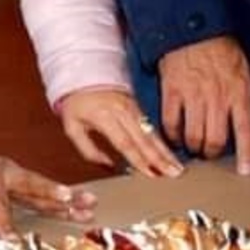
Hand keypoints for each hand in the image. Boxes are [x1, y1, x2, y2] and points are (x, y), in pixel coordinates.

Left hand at [0, 142, 97, 238]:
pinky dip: (60, 200)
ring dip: (67, 197)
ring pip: (42, 187)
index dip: (3, 221)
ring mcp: (13, 174)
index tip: (13, 241)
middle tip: (76, 201)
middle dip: (54, 195)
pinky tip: (79, 208)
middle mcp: (3, 170)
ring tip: (91, 205)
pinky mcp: (18, 182)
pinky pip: (41, 192)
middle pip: (31, 185)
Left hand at [57, 87, 182, 176]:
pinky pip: (152, 128)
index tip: (150, 173)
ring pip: (152, 134)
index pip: (125, 142)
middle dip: (160, 158)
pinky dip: (162, 142)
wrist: (83, 75)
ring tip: (177, 168)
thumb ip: (87, 149)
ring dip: (166, 152)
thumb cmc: (76, 103)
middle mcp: (122, 112)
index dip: (138, 159)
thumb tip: (108, 165)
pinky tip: (170, 154)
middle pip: (144, 139)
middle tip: (173, 174)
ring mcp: (132, 109)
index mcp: (104, 116)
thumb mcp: (71, 126)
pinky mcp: (137, 108)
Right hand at [158, 36, 249, 173]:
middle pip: (216, 140)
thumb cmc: (221, 51)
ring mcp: (193, 96)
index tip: (245, 170)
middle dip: (212, 153)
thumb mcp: (244, 74)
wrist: (193, 30)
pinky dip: (172, 134)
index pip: (247, 132)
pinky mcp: (171, 93)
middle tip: (209, 154)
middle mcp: (217, 98)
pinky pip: (170, 122)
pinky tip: (173, 136)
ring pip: (193, 135)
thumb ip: (243, 100)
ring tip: (192, 147)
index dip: (247, 155)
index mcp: (239, 93)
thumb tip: (243, 123)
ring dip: (193, 146)